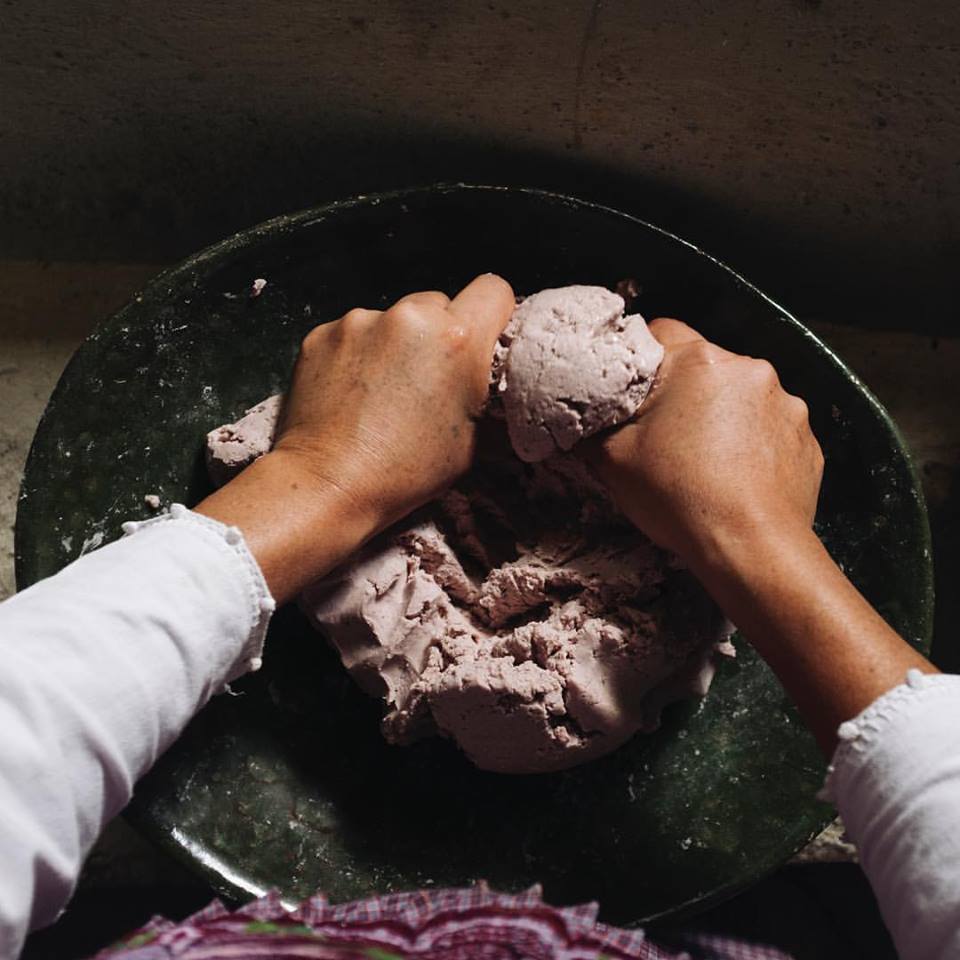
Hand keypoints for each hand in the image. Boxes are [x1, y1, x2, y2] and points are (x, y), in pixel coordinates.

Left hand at [196, 274, 514, 602]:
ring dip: (396, 344)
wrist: (328, 485)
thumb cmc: (404, 473)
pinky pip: (355, 332)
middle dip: (438, 334)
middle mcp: (410, 317)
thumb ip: (478, 386)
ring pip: (394, 319)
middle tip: (427, 380)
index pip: (494, 289)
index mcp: (457, 340)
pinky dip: (358, 354)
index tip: (483, 338)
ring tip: (382, 393)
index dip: (493, 313)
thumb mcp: (470, 439)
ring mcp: (360, 320)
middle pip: (439, 303)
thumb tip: (482, 371)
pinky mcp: (322, 332)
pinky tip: (352, 393)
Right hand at [588, 318, 934, 754]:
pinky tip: (736, 478)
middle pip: (704, 365)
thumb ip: (591, 427)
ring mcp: (786, 403)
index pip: (660, 330)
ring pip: (740, 397)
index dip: (640, 358)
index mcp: (698, 361)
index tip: (632, 393)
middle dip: (684, 391)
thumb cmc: (678, 498)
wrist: (752, 549)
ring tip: (705, 462)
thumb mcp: (611, 461)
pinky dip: (753, 445)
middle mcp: (749, 369)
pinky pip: (770, 429)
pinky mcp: (807, 439)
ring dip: (722, 417)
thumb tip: (575, 418)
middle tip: (663, 435)